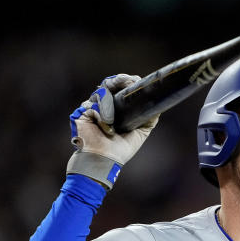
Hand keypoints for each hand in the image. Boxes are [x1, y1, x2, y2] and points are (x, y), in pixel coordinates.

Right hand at [67, 74, 158, 188]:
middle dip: (118, 80)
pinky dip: (102, 116)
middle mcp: (101, 107)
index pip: (118, 88)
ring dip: (110, 100)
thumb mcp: (140, 133)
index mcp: (114, 109)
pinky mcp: (80, 115)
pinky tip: (107, 128)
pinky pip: (93, 107)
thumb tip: (159, 109)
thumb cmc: (120, 150)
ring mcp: (90, 109)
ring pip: (100, 93)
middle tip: (127, 81)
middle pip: (108, 85)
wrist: (105, 161)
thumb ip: (148, 120)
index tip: (135, 80)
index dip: (125, 81)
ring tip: (118, 110)